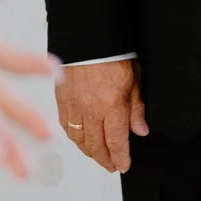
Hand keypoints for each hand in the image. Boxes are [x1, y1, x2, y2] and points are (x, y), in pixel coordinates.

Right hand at [56, 58, 146, 172]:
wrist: (86, 34)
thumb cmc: (111, 52)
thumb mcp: (134, 79)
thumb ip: (137, 107)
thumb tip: (140, 130)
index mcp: (111, 106)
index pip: (116, 143)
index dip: (121, 158)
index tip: (124, 166)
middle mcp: (90, 110)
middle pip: (96, 146)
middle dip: (105, 159)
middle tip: (111, 166)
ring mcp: (73, 105)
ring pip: (79, 139)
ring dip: (88, 151)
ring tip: (96, 155)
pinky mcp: (60, 98)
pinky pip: (65, 125)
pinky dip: (73, 136)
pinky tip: (79, 138)